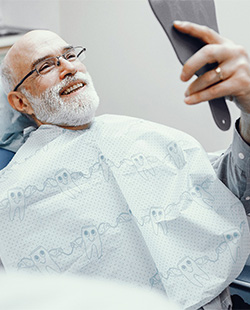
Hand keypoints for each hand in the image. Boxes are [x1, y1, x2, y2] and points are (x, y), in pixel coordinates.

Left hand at [173, 21, 249, 141]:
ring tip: (187, 94)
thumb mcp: (222, 68)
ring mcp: (239, 67)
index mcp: (227, 45)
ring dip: (194, 88)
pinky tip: (190, 100)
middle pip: (207, 52)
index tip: (177, 26)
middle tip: (182, 77)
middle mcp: (235, 52)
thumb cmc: (233, 81)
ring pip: (208, 77)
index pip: (207, 33)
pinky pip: (214, 91)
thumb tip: (185, 70)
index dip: (191, 28)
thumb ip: (208, 64)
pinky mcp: (241, 82)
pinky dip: (199, 97)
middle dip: (190, 65)